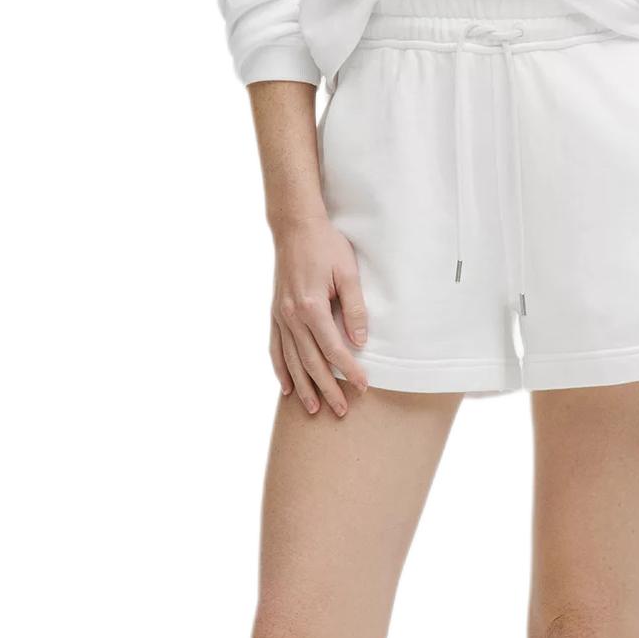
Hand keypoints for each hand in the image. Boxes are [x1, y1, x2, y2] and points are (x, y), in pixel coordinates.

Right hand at [269, 215, 369, 417]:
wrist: (295, 227)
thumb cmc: (326, 246)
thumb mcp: (348, 273)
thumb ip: (354, 309)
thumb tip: (359, 342)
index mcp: (311, 306)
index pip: (333, 349)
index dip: (349, 371)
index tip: (363, 387)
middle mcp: (291, 316)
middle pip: (311, 362)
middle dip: (327, 389)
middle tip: (341, 410)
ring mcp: (280, 316)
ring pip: (291, 360)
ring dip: (303, 387)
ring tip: (314, 409)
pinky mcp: (275, 313)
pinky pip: (276, 348)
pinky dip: (281, 369)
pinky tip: (287, 388)